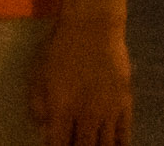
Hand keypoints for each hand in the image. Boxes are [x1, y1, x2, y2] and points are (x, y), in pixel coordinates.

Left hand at [33, 8, 129, 145]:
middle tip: (72, 144)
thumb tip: (42, 127)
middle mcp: (86, 115)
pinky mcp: (125, 105)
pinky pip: (125, 135)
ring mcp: (108, 112)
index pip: (59, 143)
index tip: (55, 145)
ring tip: (89, 144)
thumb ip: (38, 103)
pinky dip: (118, 144)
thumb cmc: (59, 48)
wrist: (92, 29)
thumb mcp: (37, 73)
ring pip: (105, 145)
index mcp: (61, 108)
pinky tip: (113, 145)